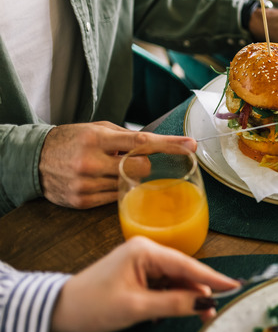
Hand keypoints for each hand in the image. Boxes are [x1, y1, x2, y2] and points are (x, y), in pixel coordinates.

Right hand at [39, 121, 196, 208]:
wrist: (33, 159)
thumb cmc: (72, 140)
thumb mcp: (97, 129)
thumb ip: (126, 137)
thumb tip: (158, 144)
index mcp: (97, 138)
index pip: (142, 141)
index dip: (170, 144)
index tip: (191, 144)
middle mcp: (91, 161)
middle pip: (142, 168)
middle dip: (143, 165)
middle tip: (128, 161)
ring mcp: (86, 183)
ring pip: (130, 185)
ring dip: (126, 178)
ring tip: (106, 169)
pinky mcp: (82, 201)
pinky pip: (116, 199)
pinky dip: (115, 190)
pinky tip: (100, 181)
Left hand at [50, 237, 239, 331]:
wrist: (59, 311)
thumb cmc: (92, 306)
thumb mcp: (136, 308)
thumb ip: (173, 304)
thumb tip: (205, 303)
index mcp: (145, 251)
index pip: (187, 265)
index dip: (213, 279)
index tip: (235, 287)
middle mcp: (146, 251)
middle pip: (184, 272)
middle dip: (199, 293)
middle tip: (212, 315)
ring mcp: (143, 262)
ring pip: (177, 280)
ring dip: (186, 299)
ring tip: (196, 318)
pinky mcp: (139, 274)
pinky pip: (165, 285)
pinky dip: (172, 299)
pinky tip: (171, 312)